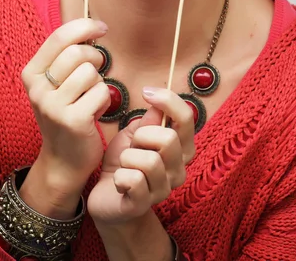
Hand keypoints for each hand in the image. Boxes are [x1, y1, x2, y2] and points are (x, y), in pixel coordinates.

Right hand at [20, 18, 110, 193]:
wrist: (62, 161)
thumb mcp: (57, 83)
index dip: (85, 26)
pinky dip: (104, 101)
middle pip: (78, 53)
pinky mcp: (72, 121)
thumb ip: (67, 56)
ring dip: (99, 83)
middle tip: (96, 73)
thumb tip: (93, 26)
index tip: (102, 28)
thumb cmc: (66, 113)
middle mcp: (37, 89)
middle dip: (96, 58)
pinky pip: (102, 93)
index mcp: (31, 73)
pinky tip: (94, 113)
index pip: (60, 36)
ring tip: (90, 98)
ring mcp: (53, 106)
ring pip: (91, 73)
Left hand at [87, 87, 195, 226]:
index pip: (187, 118)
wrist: (108, 196)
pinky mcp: (144, 204)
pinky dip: (120, 177)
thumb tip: (158, 101)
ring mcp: (164, 189)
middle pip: (168, 139)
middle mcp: (178, 170)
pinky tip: (119, 182)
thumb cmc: (125, 161)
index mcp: (181, 148)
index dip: (168, 101)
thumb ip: (150, 119)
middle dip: (142, 136)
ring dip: (128, 158)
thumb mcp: (135, 133)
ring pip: (150, 161)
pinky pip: (134, 181)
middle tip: (132, 145)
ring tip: (125, 165)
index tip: (147, 92)